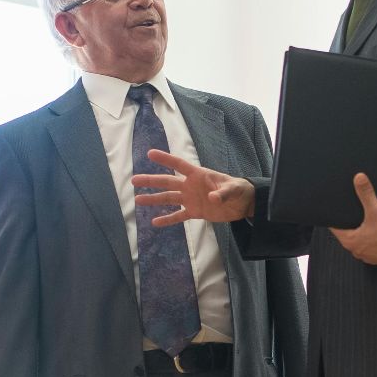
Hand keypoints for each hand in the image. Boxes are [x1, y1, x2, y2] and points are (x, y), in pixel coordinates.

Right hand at [133, 149, 255, 225]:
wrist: (243, 204)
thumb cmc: (239, 190)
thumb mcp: (233, 189)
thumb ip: (223, 193)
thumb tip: (213, 198)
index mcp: (199, 175)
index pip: (179, 165)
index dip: (166, 159)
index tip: (150, 154)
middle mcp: (190, 186)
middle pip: (167, 182)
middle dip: (151, 181)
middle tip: (134, 180)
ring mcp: (191, 199)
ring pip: (169, 199)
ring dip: (154, 199)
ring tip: (138, 200)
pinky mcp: (195, 212)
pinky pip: (178, 216)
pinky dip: (168, 219)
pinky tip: (155, 222)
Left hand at [329, 173, 376, 265]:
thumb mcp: (376, 210)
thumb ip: (366, 193)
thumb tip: (359, 178)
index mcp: (350, 242)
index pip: (335, 228)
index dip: (336, 217)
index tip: (336, 209)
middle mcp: (357, 251)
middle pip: (348, 234)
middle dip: (350, 223)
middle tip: (352, 211)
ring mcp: (368, 256)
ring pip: (360, 240)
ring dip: (363, 232)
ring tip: (366, 219)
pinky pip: (371, 246)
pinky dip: (373, 238)